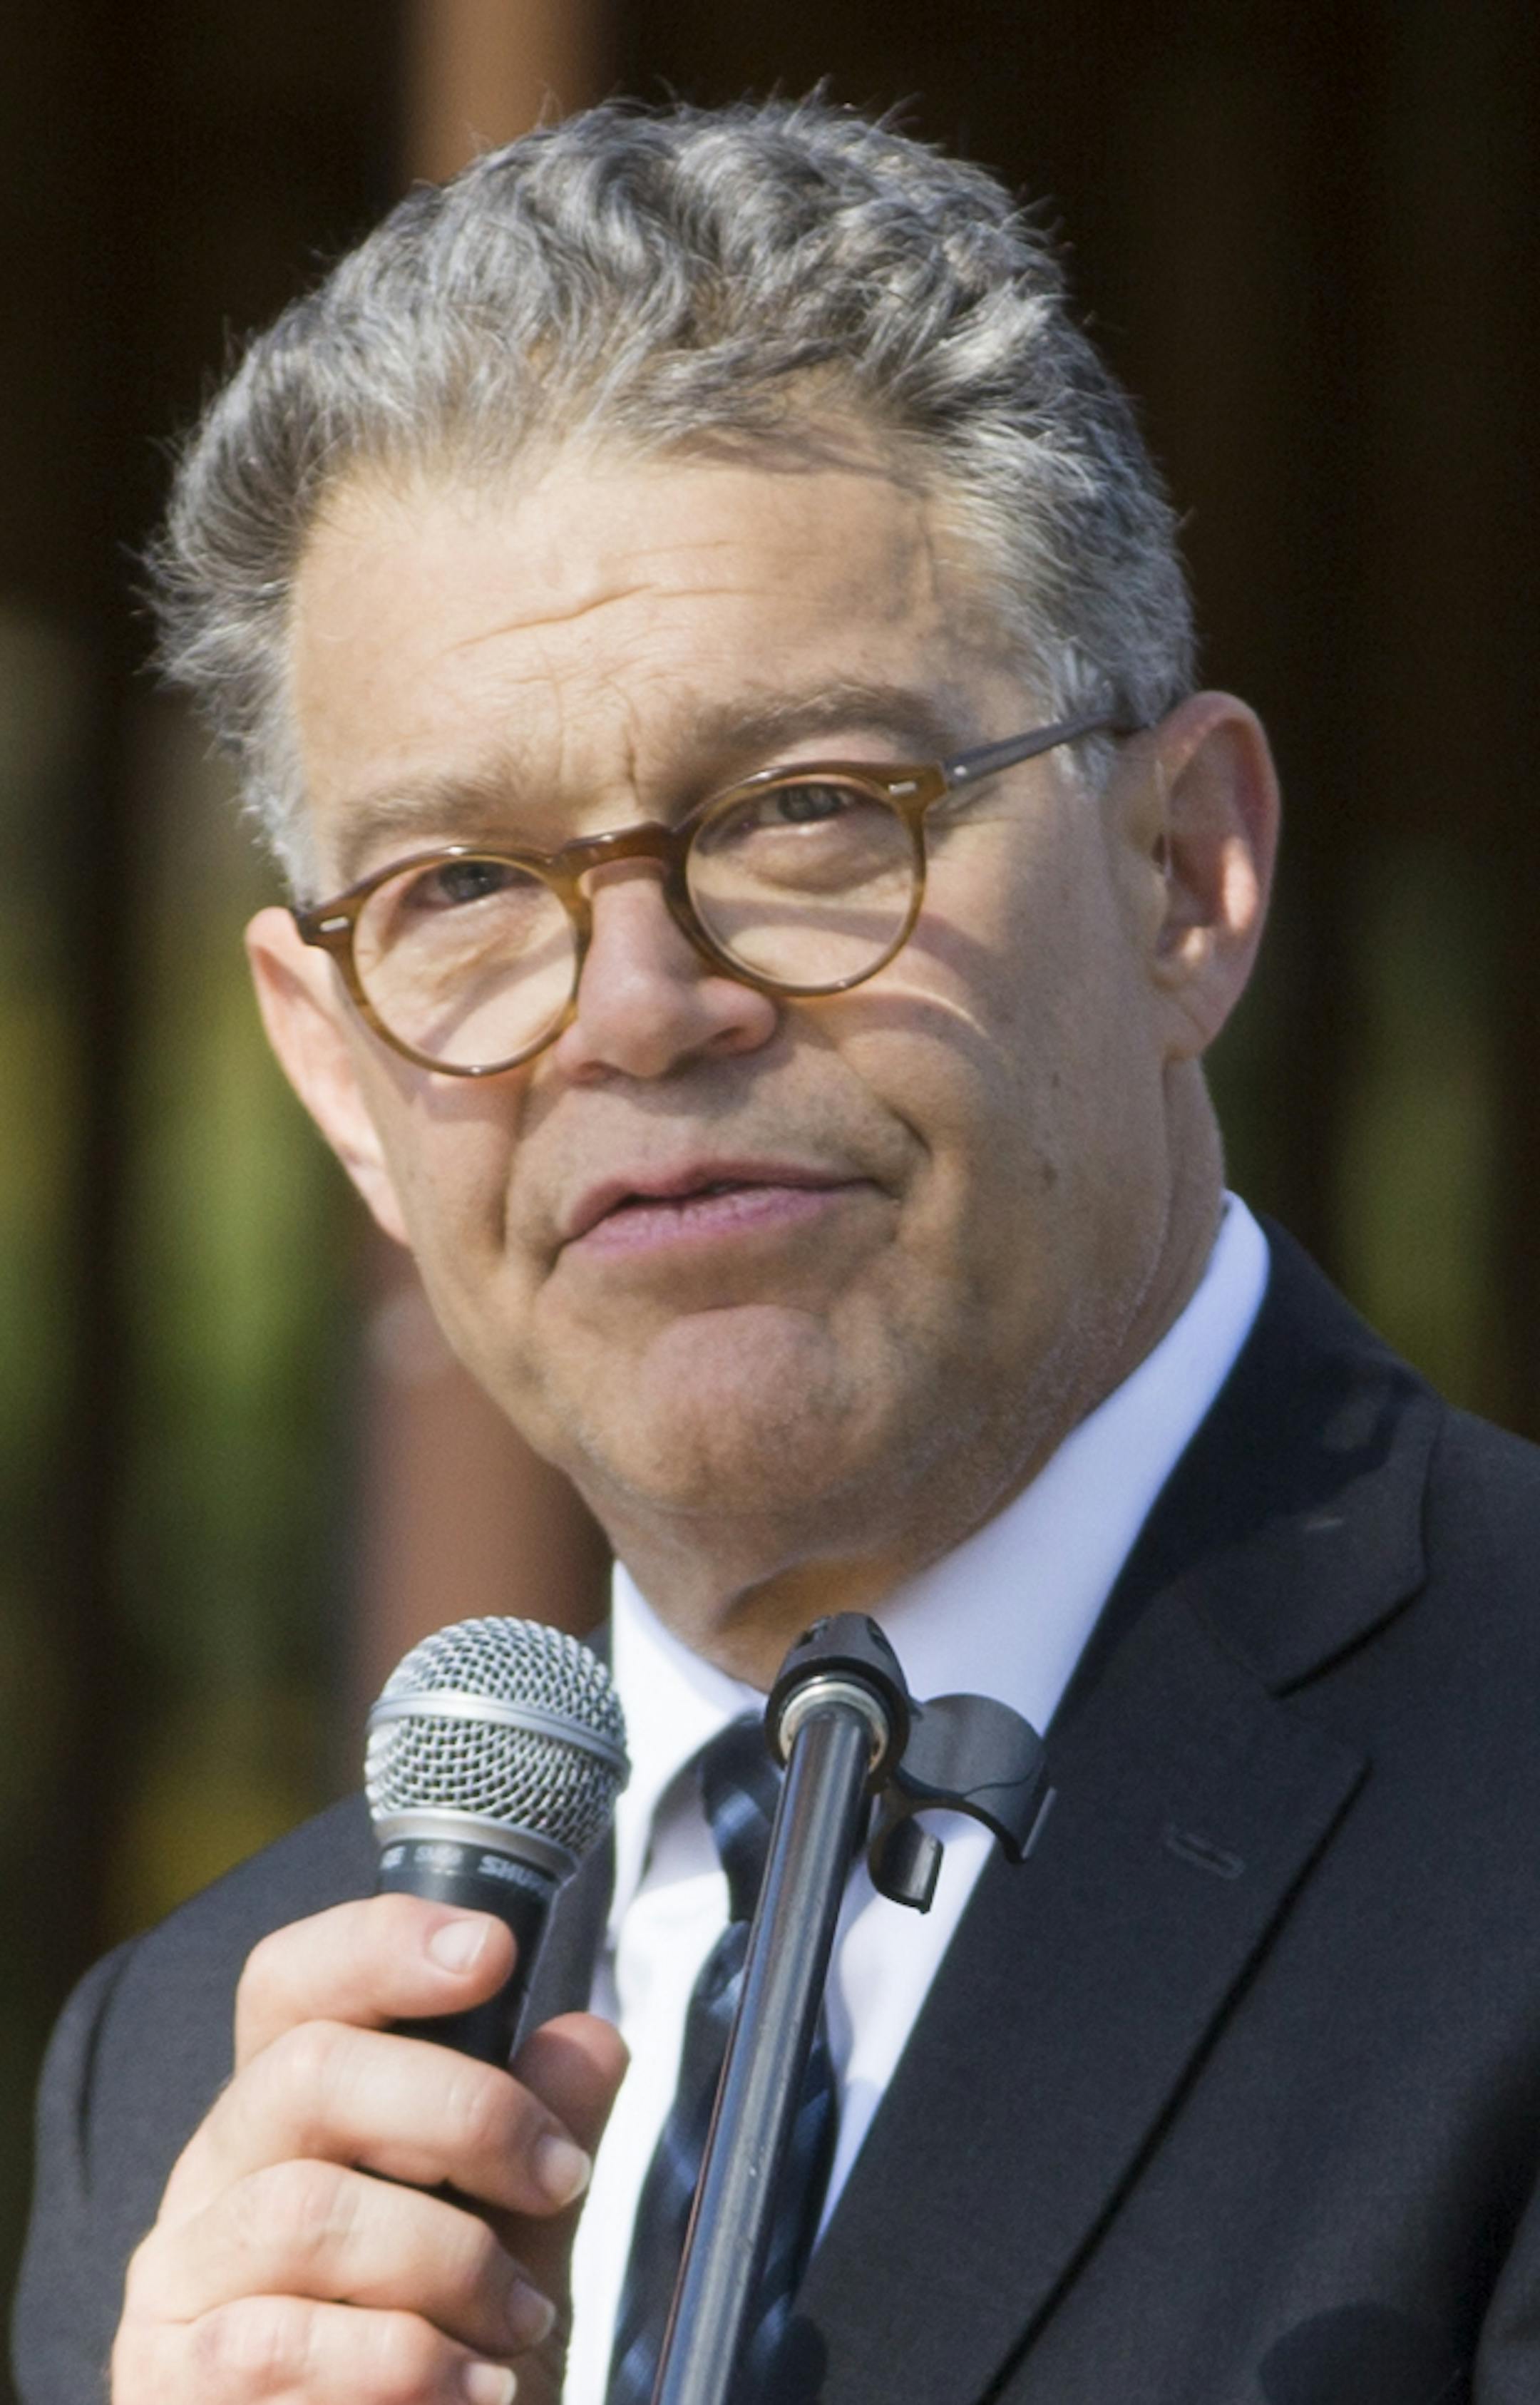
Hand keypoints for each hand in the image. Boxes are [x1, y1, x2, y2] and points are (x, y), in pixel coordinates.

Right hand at [111, 1894, 626, 2404]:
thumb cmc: (435, 2376)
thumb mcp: (511, 2248)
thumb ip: (540, 2147)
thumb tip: (591, 2036)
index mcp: (285, 2118)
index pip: (293, 1983)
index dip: (381, 1944)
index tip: (489, 1950)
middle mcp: (213, 2180)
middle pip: (309, 2071)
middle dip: (464, 2111)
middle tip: (561, 2177)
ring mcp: (178, 2284)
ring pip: (303, 2210)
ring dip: (447, 2262)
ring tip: (520, 2323)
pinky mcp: (169, 2384)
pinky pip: (283, 2342)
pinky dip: (405, 2365)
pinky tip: (472, 2390)